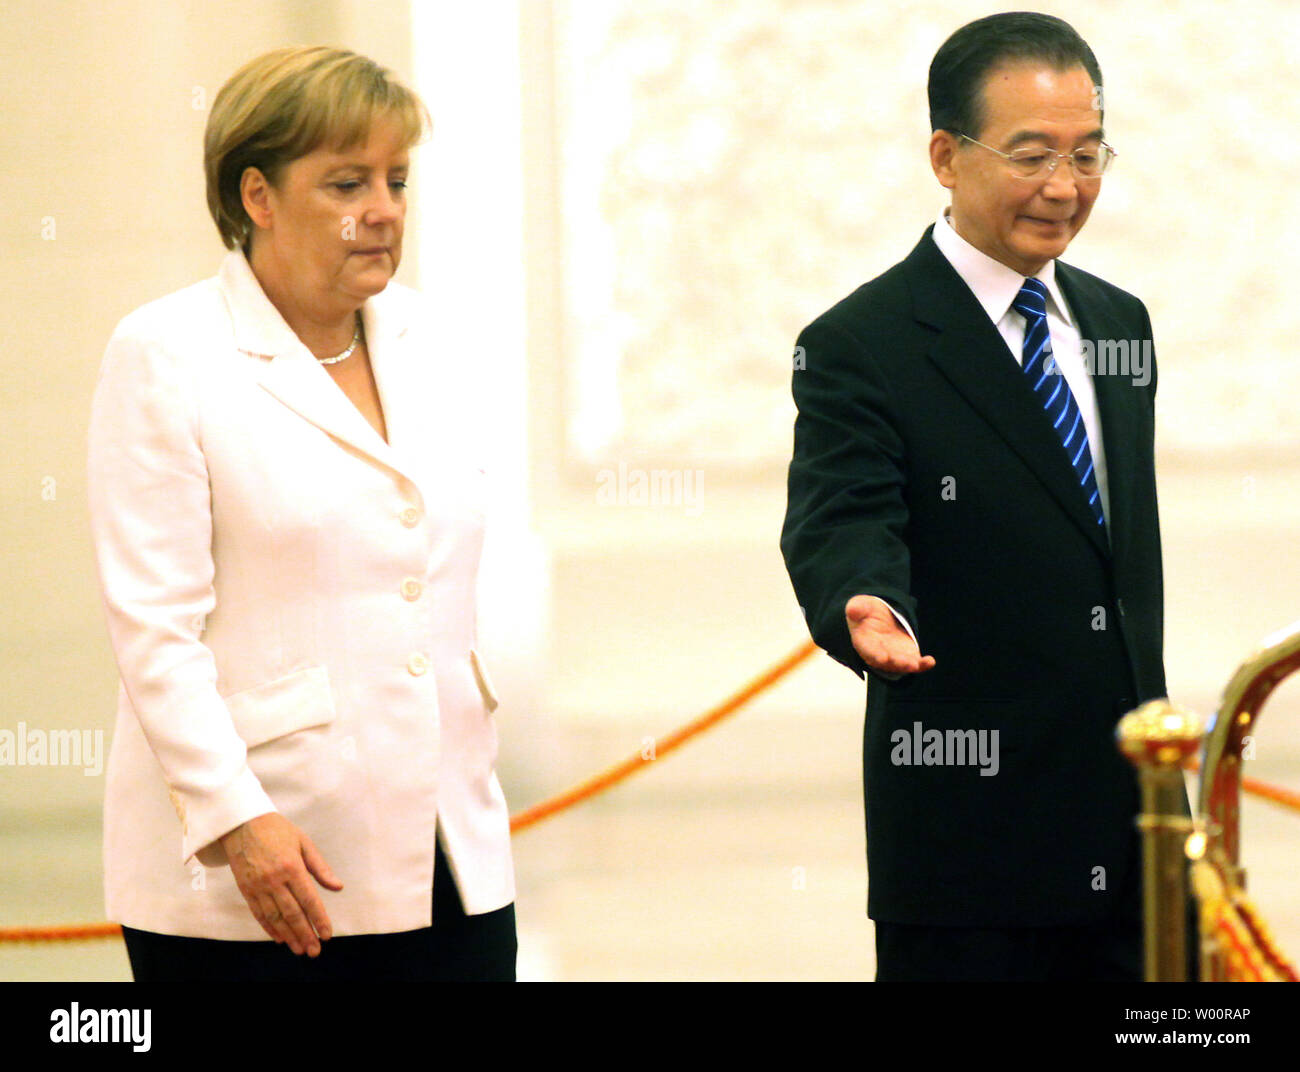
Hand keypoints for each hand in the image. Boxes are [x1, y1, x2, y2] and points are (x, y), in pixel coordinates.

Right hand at [218, 812, 342, 955]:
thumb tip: (338, 887)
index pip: (309, 899)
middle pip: (292, 913)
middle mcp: (274, 880)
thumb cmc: (278, 830)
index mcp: (292, 867)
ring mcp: (258, 886)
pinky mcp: (246, 889)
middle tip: (314, 951)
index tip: (327, 934)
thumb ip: (320, 868)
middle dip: (305, 934)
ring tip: (299, 949)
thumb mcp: (304, 843)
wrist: (242, 823)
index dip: (319, 919)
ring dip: (289, 936)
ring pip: (275, 918)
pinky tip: (280, 938)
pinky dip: (269, 928)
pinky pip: (258, 913)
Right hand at [845, 595, 936, 675]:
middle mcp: (878, 654)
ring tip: (916, 664)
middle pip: (887, 662)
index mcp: (864, 643)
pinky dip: (922, 664)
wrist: (878, 615)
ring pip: (901, 665)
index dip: (875, 655)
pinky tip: (930, 661)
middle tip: (906, 664)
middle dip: (896, 664)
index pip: (868, 651)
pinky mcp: (907, 655)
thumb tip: (852, 610)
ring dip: (909, 666)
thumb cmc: (866, 612)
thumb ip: (857, 609)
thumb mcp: (860, 606)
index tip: (881, 658)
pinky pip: (915, 663)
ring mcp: (894, 656)